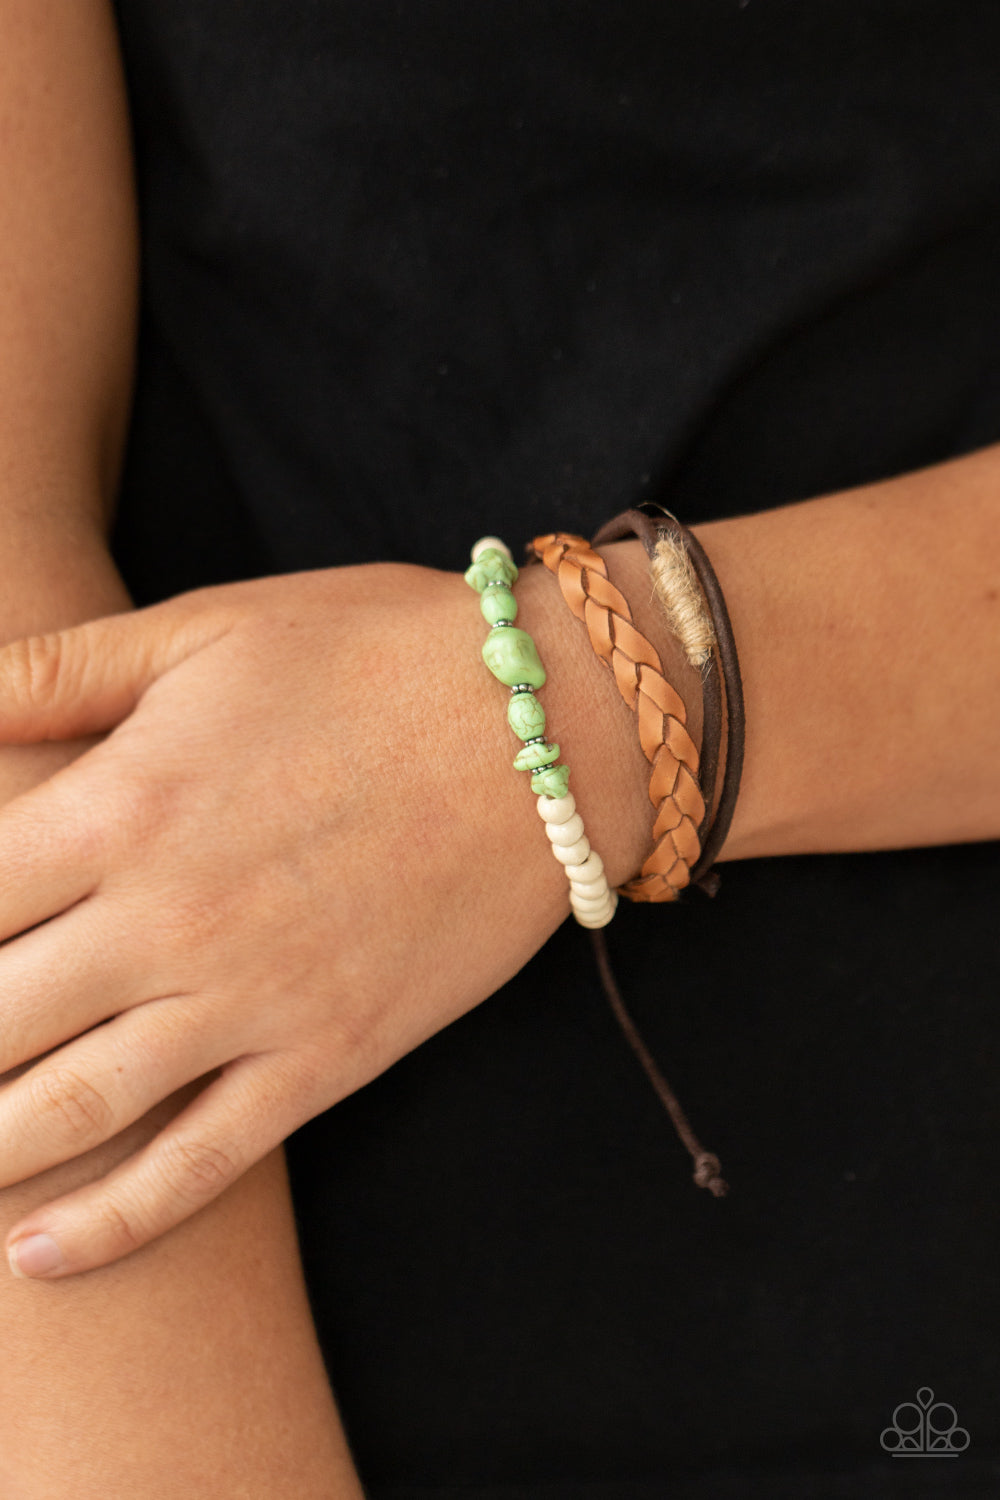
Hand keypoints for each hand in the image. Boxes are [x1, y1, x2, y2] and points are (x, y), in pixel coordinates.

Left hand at [0, 562, 637, 1277]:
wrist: (550, 727)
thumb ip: (55, 671)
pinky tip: (36, 1256)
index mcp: (121, 802)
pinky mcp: (328, 1056)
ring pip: (65, 1111)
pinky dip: (108, 1223)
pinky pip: (199, 1164)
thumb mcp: (206, 629)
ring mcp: (250, 1001)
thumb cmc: (374, 655)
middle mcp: (167, 918)